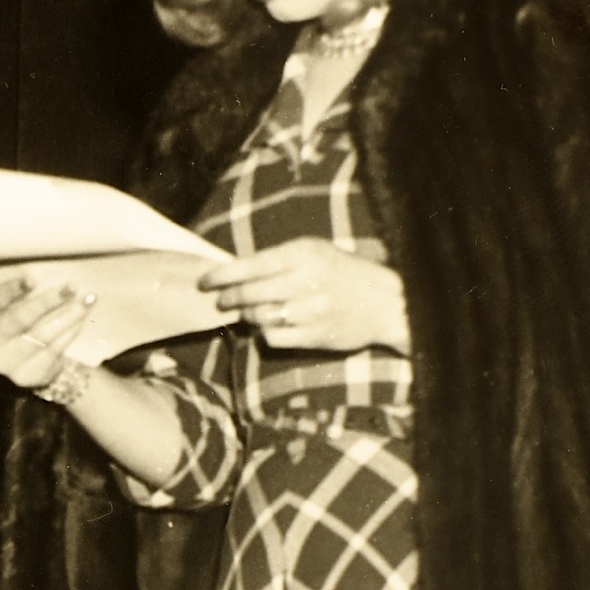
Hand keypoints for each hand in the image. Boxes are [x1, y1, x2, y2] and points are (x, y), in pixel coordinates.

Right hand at [0, 270, 101, 394]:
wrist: (28, 361)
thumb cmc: (23, 322)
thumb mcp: (15, 303)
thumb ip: (24, 291)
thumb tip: (51, 271)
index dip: (10, 290)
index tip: (33, 280)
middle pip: (18, 319)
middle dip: (46, 302)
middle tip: (70, 288)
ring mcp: (5, 362)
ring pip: (38, 337)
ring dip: (65, 317)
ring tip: (85, 303)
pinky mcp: (25, 376)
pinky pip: (51, 353)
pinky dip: (68, 335)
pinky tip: (80, 322)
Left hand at [199, 237, 405, 353]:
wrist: (386, 302)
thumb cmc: (344, 273)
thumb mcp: (316, 252)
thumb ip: (280, 259)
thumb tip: (236, 269)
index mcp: (303, 254)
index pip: (249, 265)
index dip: (221, 276)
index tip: (204, 282)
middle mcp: (305, 280)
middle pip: (248, 293)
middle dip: (228, 299)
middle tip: (221, 302)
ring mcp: (310, 310)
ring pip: (258, 316)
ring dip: (247, 316)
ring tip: (249, 313)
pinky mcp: (315, 335)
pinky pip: (273, 337)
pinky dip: (264, 333)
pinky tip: (268, 327)